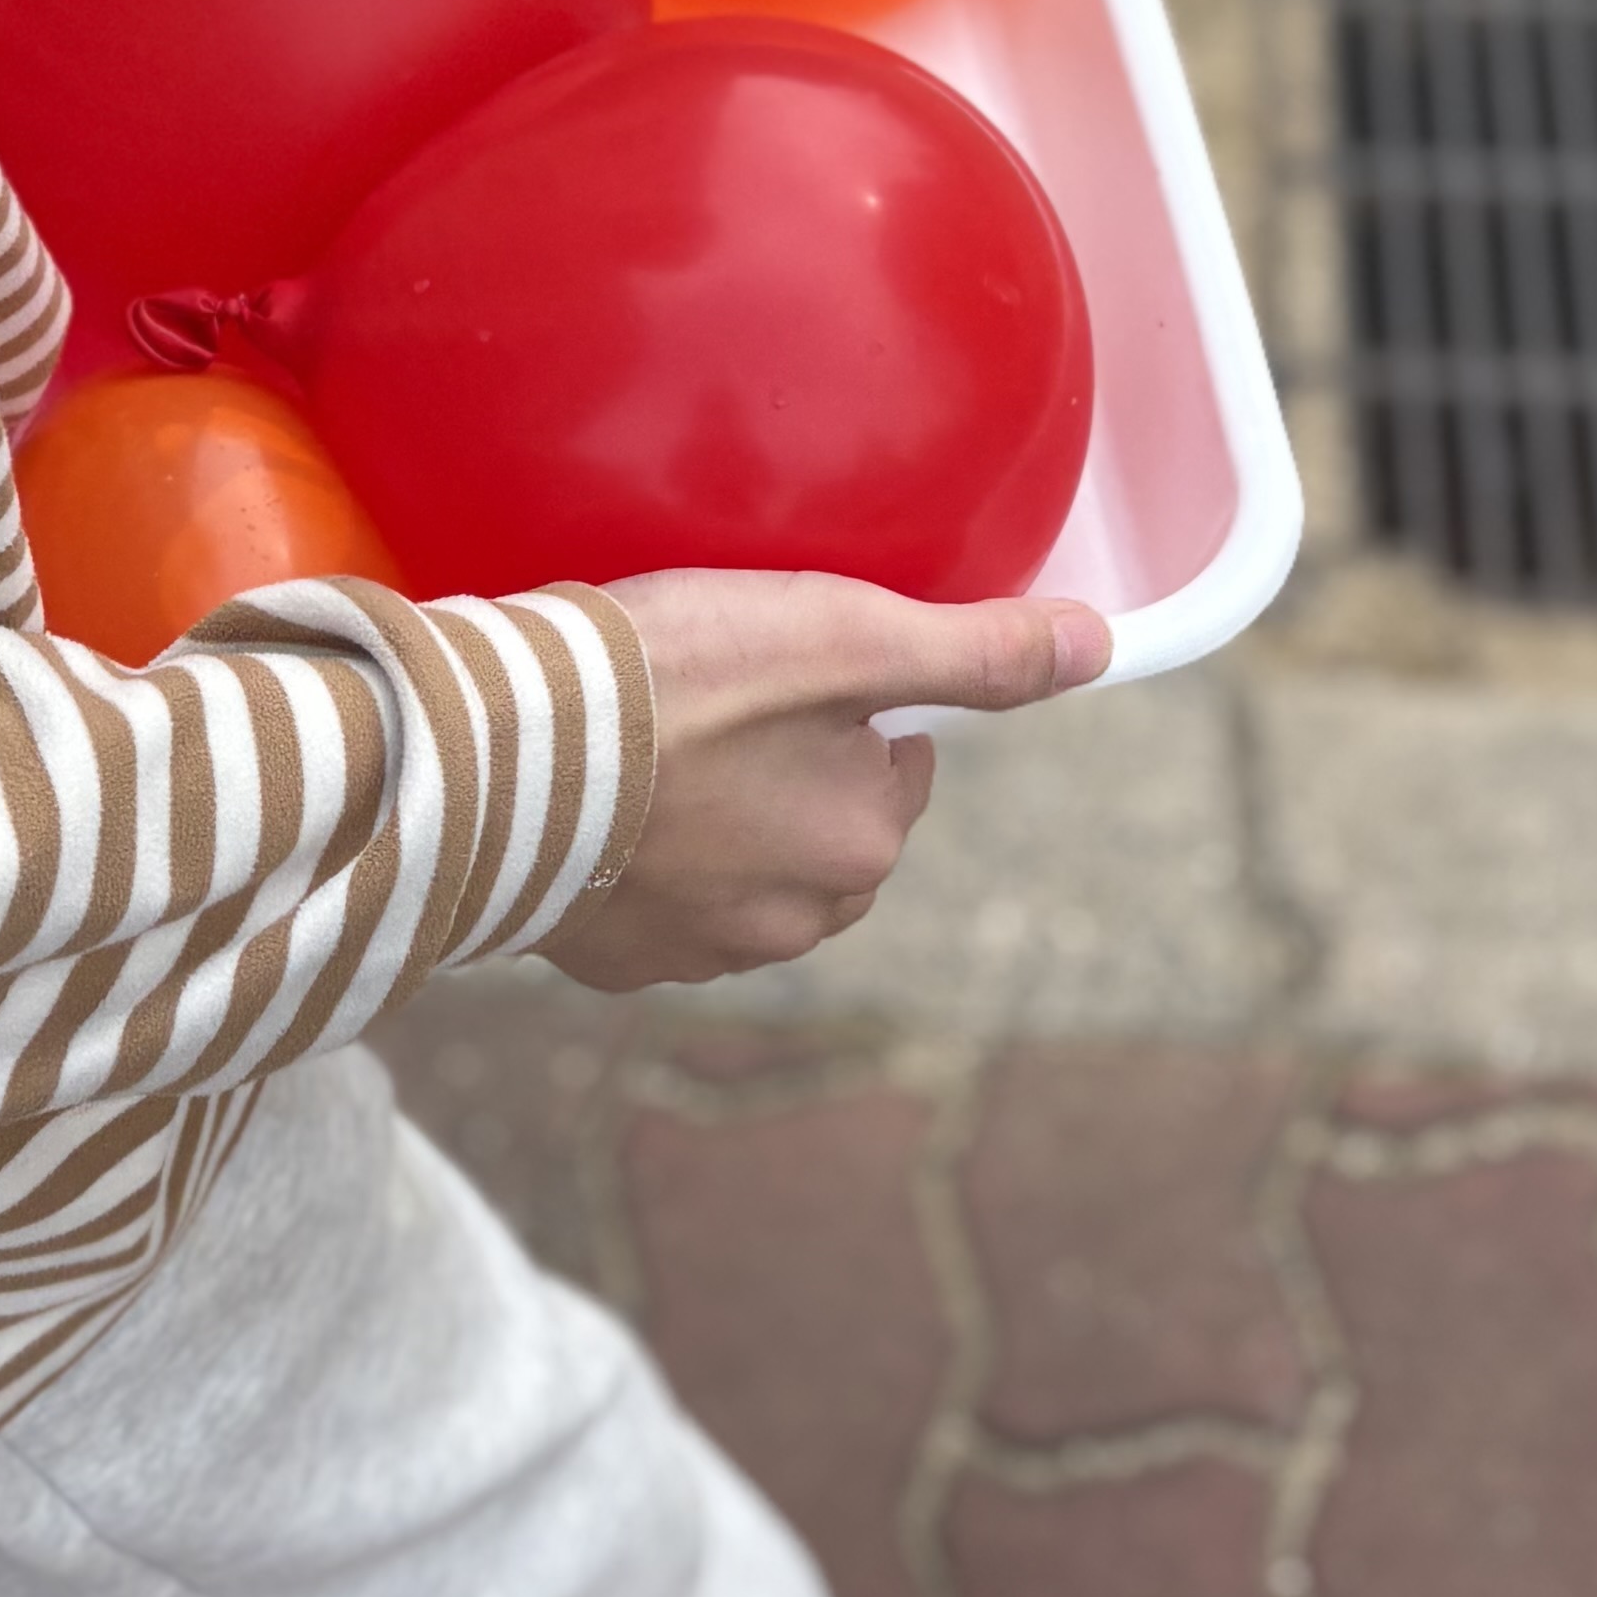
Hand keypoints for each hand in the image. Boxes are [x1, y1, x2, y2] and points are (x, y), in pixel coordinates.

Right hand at [541, 565, 1110, 993]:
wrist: (500, 759)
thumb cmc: (677, 681)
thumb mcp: (842, 637)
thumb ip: (974, 651)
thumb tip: (1097, 647)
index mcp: (862, 847)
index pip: (897, 765)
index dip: (850, 702)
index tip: (787, 663)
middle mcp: (794, 923)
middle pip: (822, 824)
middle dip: (789, 769)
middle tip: (717, 693)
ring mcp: (695, 951)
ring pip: (741, 868)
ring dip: (717, 817)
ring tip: (652, 739)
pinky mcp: (609, 959)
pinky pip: (652, 902)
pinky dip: (642, 856)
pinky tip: (603, 797)